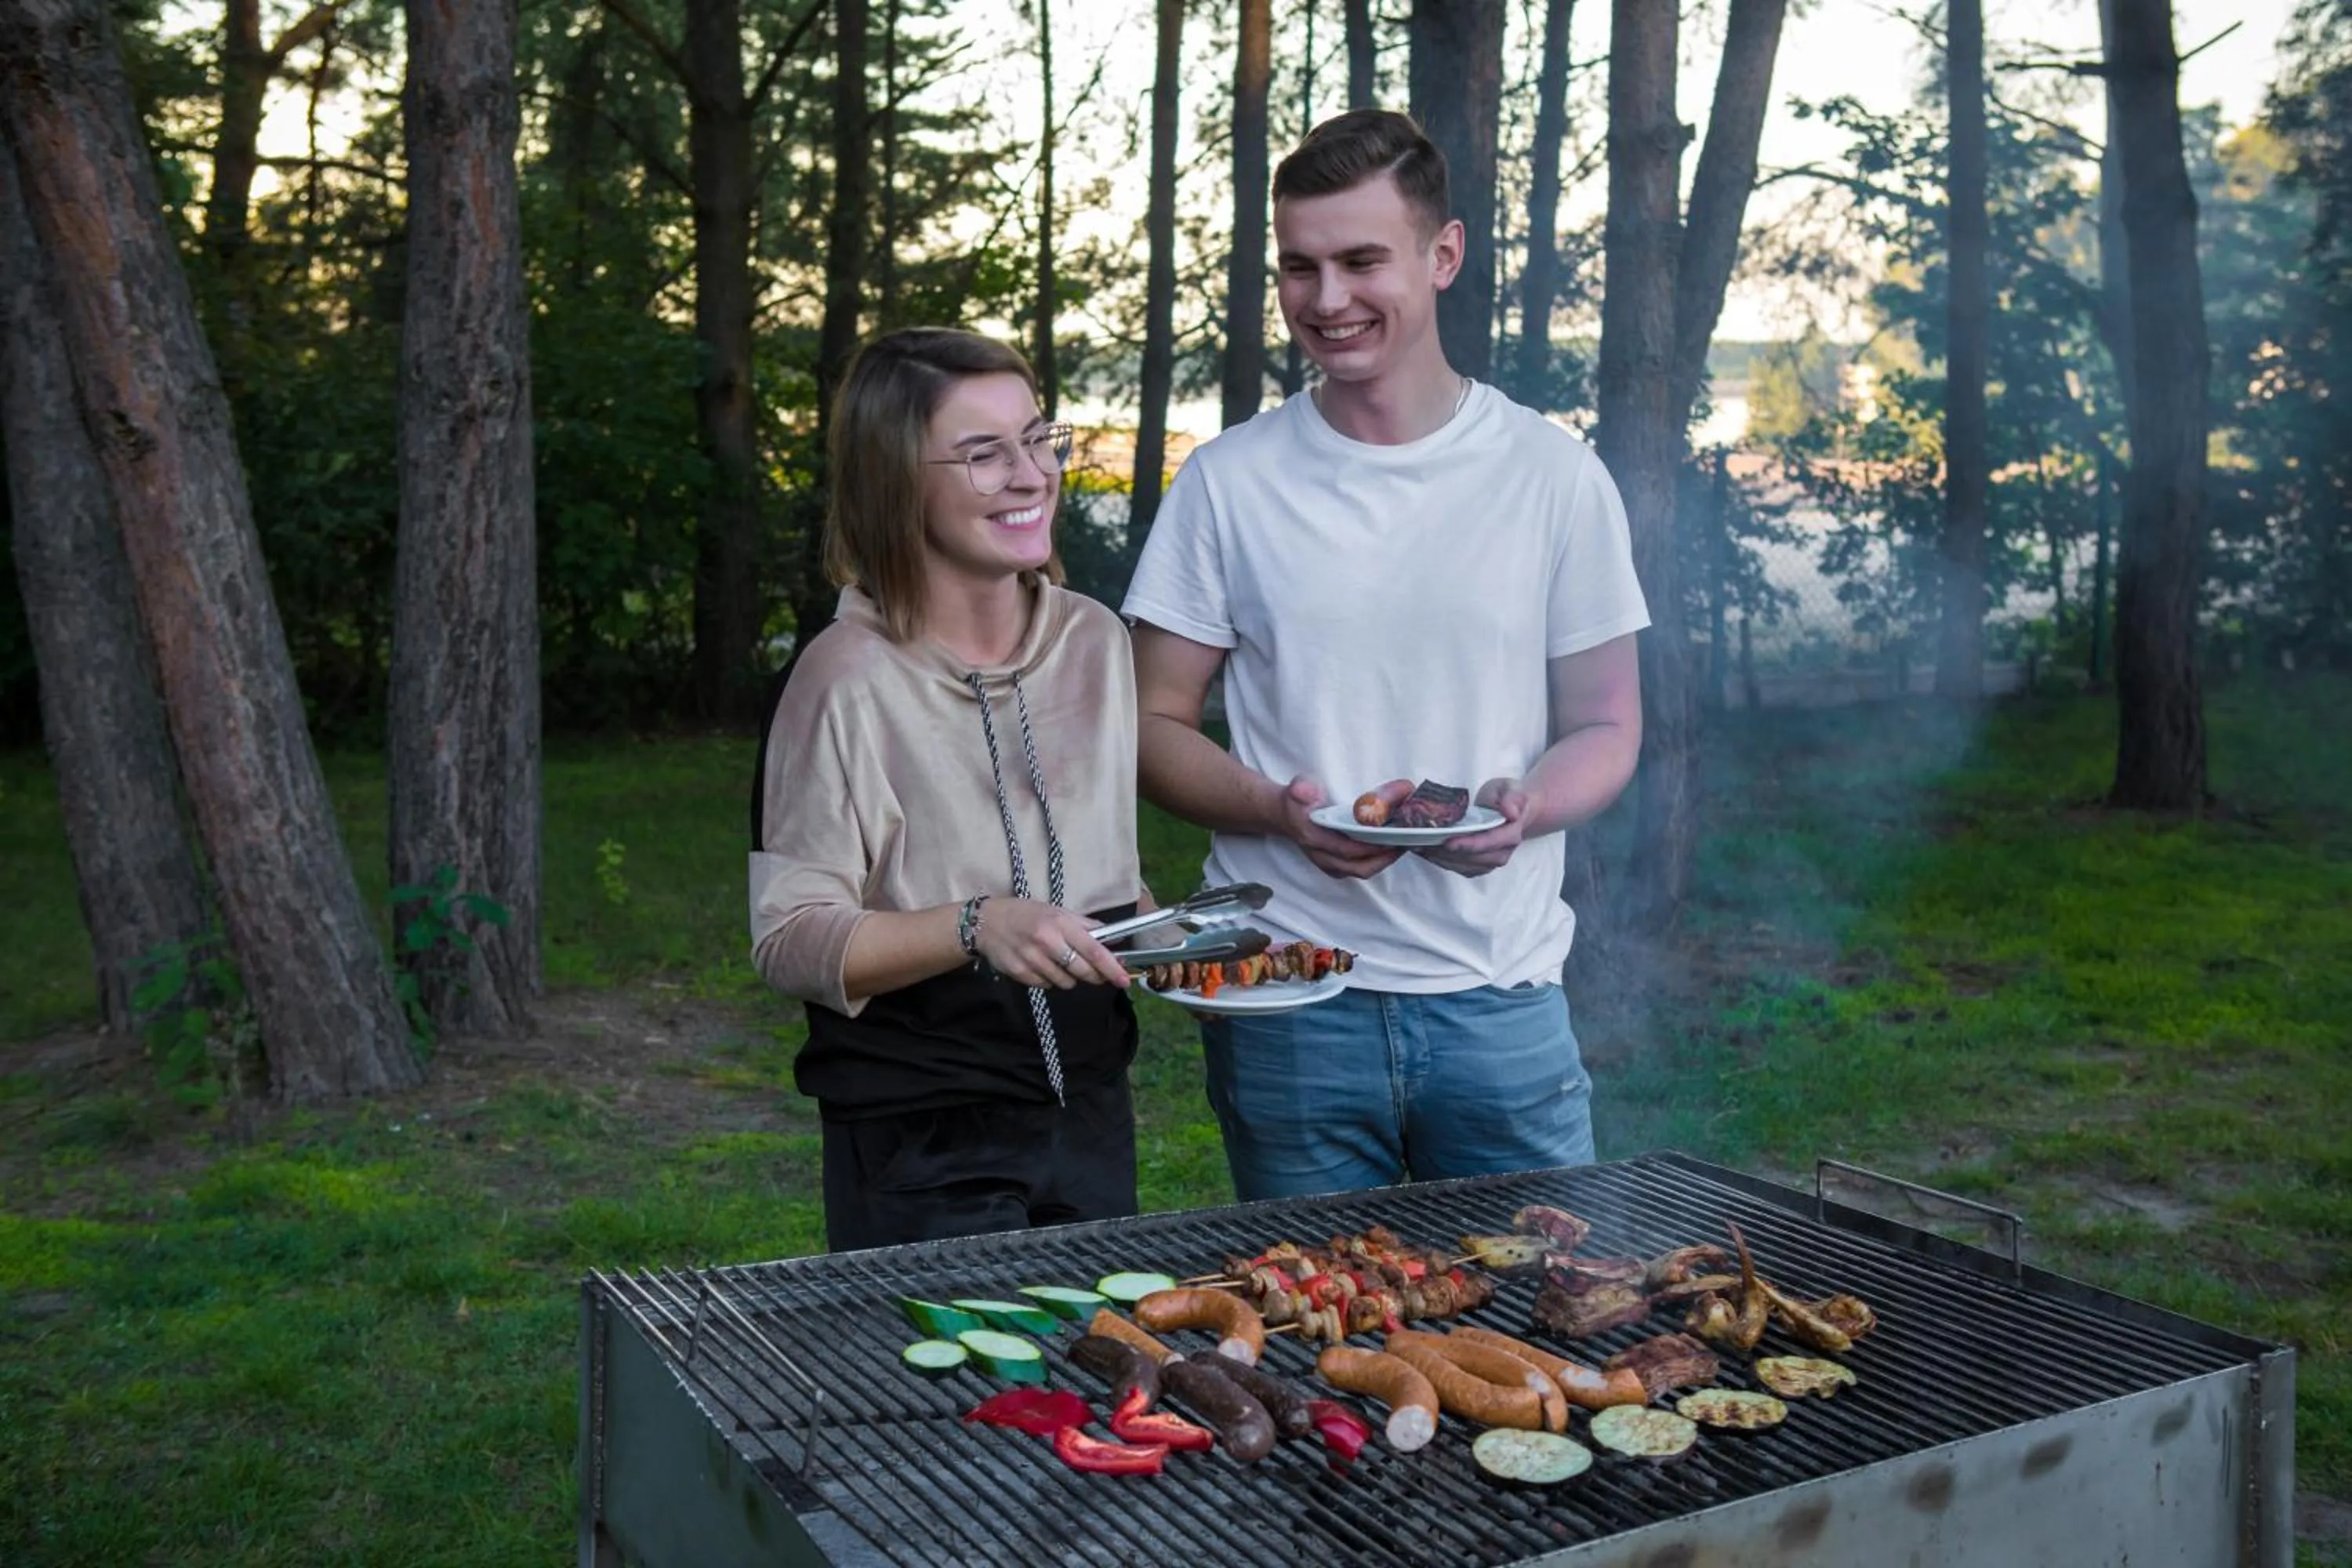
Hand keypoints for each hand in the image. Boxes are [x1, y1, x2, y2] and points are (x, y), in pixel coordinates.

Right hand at [972, 898, 1132, 989]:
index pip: (1093, 951)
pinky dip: (1049, 980)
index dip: (1112, 968)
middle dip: (1093, 976)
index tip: (1124, 979)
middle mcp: (1047, 942)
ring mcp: (1032, 959)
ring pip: (1065, 982)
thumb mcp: (1057, 911)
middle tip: (1093, 972)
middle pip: (1082, 971)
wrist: (986, 922)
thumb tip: (1113, 937)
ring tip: (1058, 962)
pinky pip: (1046, 985)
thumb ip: (1086, 925)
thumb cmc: (1026, 914)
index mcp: (1060, 924)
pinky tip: (1041, 965)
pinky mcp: (1020, 973)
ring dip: (1069, 977)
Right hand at [1278, 775, 1403, 879]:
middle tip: (1404, 845)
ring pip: (1359, 871)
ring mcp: (1328, 863)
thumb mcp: (1296, 789)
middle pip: (1358, 868)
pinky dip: (1375, 862)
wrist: (1282, 815)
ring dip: (1382, 862)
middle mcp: (1322, 856)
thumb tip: (1307, 791)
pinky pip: (1358, 868)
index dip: (1371, 848)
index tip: (1392, 839)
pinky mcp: (1334, 864)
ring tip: (1401, 846)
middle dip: (1384, 859)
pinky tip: (1388, 849)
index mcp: (1315, 839)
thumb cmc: (1295, 801)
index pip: (1347, 851)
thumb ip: (1301, 789)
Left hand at [1416, 777, 1531, 877]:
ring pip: (1464, 866)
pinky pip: (1459, 868)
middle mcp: (1502, 853)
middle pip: (1473, 858)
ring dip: (1441, 859)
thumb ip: (1513, 798)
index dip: (1468, 844)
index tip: (1448, 842)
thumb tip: (1510, 812)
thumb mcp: (1510, 788)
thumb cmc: (1506, 797)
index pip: (1489, 843)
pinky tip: (1426, 852)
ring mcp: (1490, 862)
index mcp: (1511, 833)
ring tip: (1420, 847)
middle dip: (1448, 853)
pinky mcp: (1479, 866)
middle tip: (1424, 843)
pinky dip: (1441, 861)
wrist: (1509, 811)